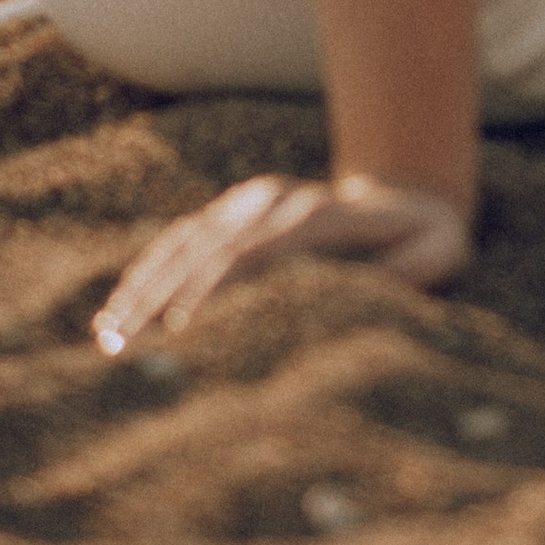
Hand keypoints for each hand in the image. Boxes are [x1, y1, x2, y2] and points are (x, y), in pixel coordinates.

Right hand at [92, 172, 469, 354]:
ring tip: (106, 336)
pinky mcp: (232, 212)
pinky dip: (146, 273)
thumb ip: (408, 276)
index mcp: (323, 213)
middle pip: (211, 246)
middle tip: (125, 346)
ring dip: (143, 287)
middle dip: (166, 296)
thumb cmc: (427, 243)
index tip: (183, 329)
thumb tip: (368, 305)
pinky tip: (115, 312)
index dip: (220, 286)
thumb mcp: (438, 254)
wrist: (407, 199)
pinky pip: (180, 240)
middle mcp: (278, 201)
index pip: (260, 249)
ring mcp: (250, 202)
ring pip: (185, 241)